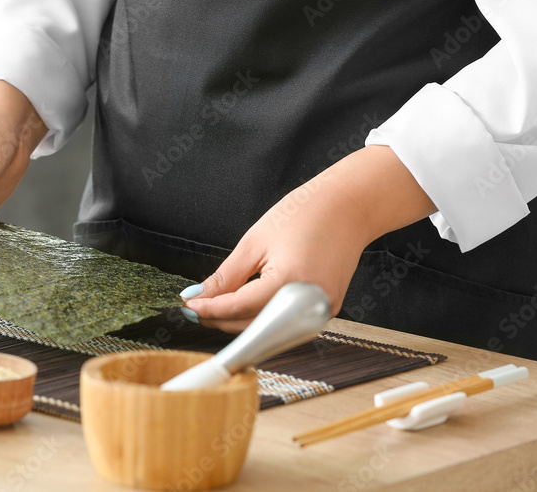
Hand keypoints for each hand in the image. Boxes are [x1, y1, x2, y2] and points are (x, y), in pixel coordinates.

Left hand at [183, 146, 436, 331]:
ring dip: (239, 324)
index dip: (209, 309)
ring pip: (268, 330)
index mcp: (290, 282)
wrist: (349, 207)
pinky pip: (285, 324)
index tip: (187, 305)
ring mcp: (320, 311)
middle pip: (253, 325)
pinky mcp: (326, 311)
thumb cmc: (305, 215)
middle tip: (195, 309)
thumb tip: (199, 296)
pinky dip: (262, 320)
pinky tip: (242, 311)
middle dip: (220, 320)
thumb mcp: (255, 242)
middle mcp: (309, 304)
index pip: (238, 307)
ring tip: (213, 310)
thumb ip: (226, 276)